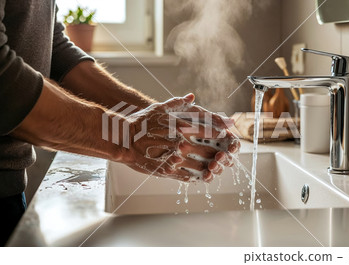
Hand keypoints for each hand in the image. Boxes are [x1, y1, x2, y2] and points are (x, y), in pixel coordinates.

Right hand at [118, 94, 239, 181]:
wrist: (122, 139)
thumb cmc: (140, 122)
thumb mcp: (159, 108)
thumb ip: (178, 103)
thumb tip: (192, 96)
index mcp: (180, 127)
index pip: (207, 131)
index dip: (218, 134)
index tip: (226, 136)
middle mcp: (179, 142)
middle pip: (206, 149)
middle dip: (218, 152)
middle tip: (224, 154)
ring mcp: (173, 158)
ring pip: (198, 165)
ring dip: (209, 167)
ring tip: (215, 167)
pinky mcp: (166, 170)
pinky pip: (185, 176)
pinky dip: (195, 177)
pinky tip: (200, 177)